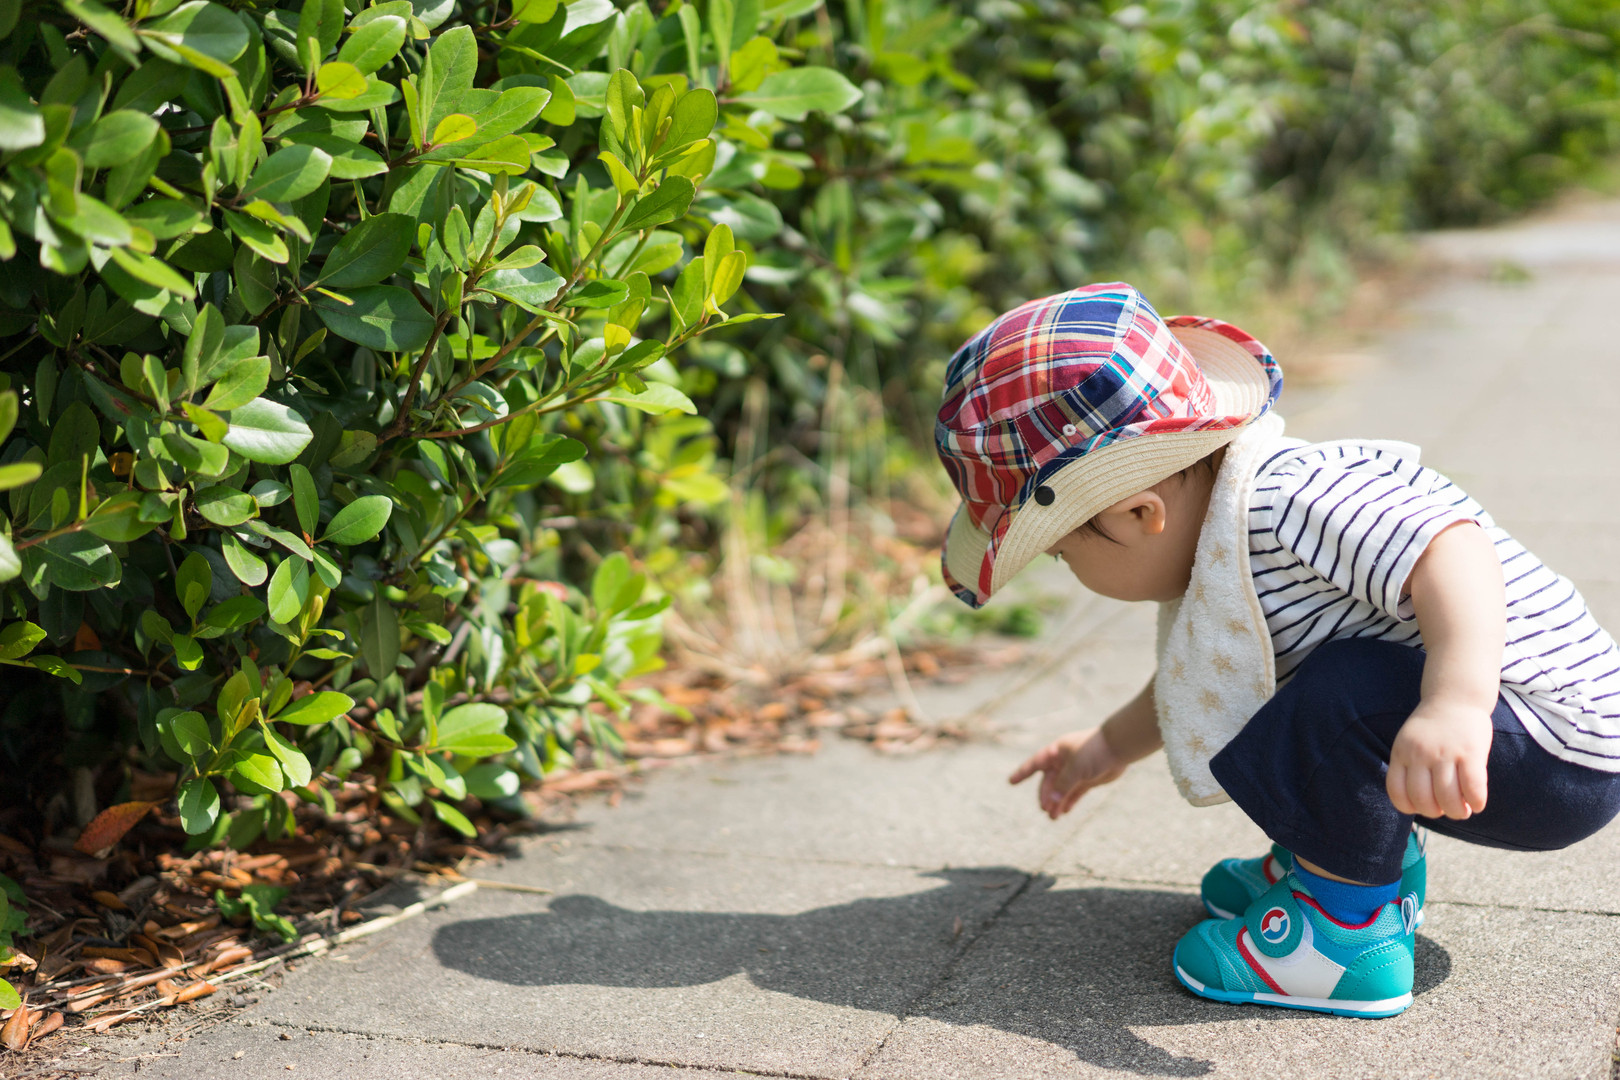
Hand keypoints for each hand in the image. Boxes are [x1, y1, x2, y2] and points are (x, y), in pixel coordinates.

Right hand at [1009, 727, 1126, 819]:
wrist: (1118, 748)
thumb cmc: (1094, 751)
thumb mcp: (1075, 767)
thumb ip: (1063, 784)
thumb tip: (1052, 799)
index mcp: (1056, 752)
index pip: (1035, 764)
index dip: (1022, 773)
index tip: (1011, 782)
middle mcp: (1063, 762)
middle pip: (1049, 781)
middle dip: (1046, 795)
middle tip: (1045, 809)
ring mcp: (1075, 771)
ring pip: (1061, 789)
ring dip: (1057, 802)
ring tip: (1053, 817)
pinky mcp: (1087, 779)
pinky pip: (1074, 793)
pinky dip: (1069, 802)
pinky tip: (1065, 812)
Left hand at [1386, 698, 1492, 818]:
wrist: (1455, 697)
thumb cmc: (1433, 728)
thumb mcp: (1409, 742)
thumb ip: (1410, 767)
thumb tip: (1417, 804)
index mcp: (1401, 752)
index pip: (1397, 792)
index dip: (1409, 807)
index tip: (1421, 807)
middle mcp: (1420, 753)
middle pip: (1423, 800)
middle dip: (1435, 813)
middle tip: (1446, 809)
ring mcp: (1445, 753)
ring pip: (1449, 798)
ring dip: (1457, 812)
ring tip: (1463, 810)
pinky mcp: (1471, 753)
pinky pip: (1473, 788)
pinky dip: (1476, 802)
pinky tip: (1477, 803)